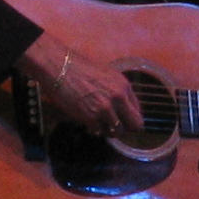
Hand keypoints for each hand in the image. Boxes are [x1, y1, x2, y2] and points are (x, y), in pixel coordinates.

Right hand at [23, 33, 143, 135]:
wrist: (59, 66)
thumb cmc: (80, 68)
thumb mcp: (108, 76)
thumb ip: (119, 92)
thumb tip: (124, 109)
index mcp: (125, 86)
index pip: (138, 112)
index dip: (130, 118)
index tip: (122, 120)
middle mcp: (119, 98)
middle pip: (135, 126)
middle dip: (126, 128)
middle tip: (115, 127)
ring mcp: (105, 108)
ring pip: (116, 131)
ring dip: (108, 130)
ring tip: (99, 124)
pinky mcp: (91, 117)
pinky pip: (98, 131)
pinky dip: (93, 129)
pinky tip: (87, 123)